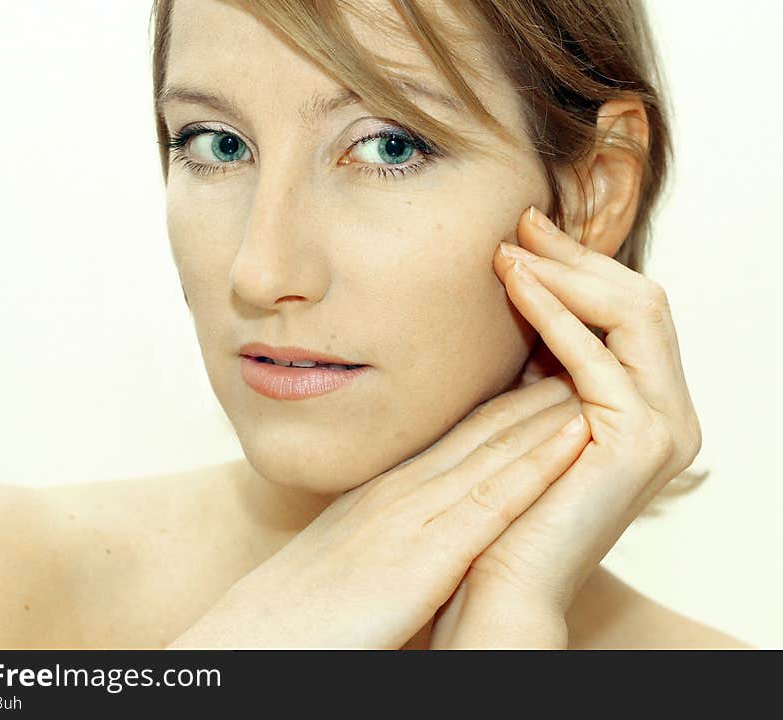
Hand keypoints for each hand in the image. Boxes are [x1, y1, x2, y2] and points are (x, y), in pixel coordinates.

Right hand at [167, 374, 588, 648]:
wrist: (253, 642)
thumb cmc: (296, 611)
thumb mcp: (344, 554)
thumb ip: (379, 530)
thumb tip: (408, 530)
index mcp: (386, 492)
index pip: (461, 434)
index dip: (512, 400)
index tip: (553, 372)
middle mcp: (403, 490)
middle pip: (486, 426)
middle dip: (542, 386)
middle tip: (590, 346)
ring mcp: (412, 517)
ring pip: (497, 447)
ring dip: (552, 408)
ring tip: (602, 369)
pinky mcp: (422, 556)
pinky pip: (492, 500)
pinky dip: (538, 463)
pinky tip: (577, 435)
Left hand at [430, 206, 701, 648]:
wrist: (500, 580)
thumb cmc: (506, 496)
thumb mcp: (529, 409)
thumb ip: (541, 359)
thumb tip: (519, 285)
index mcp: (648, 404)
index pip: (629, 311)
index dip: (581, 266)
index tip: (528, 232)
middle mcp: (671, 413)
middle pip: (641, 301)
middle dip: (579, 258)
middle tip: (522, 224)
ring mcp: (666, 429)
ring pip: (634, 314)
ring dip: (569, 275)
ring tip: (510, 249)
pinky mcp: (638, 444)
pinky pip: (600, 357)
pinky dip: (556, 315)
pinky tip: (516, 284)